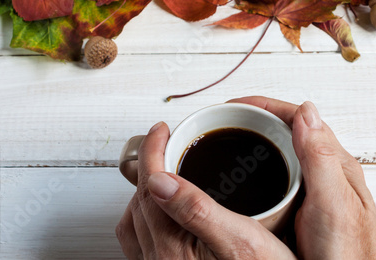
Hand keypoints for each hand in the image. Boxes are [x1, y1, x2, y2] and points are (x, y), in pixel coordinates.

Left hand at [116, 121, 297, 259]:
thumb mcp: (239, 239)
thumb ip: (196, 209)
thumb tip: (160, 179)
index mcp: (172, 246)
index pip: (151, 183)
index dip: (153, 149)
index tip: (161, 130)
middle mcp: (157, 259)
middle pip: (140, 196)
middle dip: (150, 163)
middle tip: (165, 143)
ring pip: (135, 216)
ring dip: (146, 187)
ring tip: (166, 170)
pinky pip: (138, 237)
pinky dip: (146, 212)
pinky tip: (165, 209)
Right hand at [229, 97, 375, 259]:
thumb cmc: (348, 254)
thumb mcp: (333, 203)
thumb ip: (321, 157)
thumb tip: (306, 111)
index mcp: (334, 162)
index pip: (299, 118)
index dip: (266, 106)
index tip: (236, 106)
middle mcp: (325, 171)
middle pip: (288, 132)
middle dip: (256, 120)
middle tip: (226, 122)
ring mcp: (315, 189)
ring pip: (282, 153)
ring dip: (256, 142)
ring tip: (229, 144)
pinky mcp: (305, 207)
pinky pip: (278, 176)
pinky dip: (258, 168)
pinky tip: (244, 179)